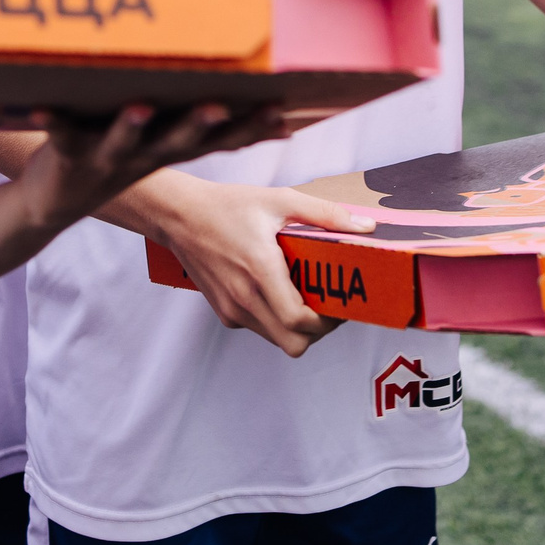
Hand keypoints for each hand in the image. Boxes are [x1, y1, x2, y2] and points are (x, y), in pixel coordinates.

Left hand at [24, 102, 290, 226]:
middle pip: (177, 142)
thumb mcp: (167, 145)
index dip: (250, 128)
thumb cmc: (118, 158)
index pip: (220, 140)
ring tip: (141, 107)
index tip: (280, 110)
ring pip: (123, 142)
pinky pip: (60, 137)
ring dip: (131, 126)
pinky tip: (43, 110)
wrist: (54, 202)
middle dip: (198, 123)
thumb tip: (275, 115)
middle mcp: (145, 157)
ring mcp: (106, 159)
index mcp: (171, 151)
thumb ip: (210, 127)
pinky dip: (53, 123)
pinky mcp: (68, 155)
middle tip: (218, 105)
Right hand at [143, 175, 377, 356]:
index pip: (299, 320)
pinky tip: (278, 291)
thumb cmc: (228, 205)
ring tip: (306, 296)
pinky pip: (260, 329)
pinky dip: (276, 320)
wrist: (179, 215)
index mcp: (260, 270)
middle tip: (329, 307)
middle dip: (318, 332)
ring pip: (278, 340)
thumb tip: (366, 227)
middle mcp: (244, 297)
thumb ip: (326, 215)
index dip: (328, 321)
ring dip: (297, 328)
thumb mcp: (280, 200)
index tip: (343, 304)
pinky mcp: (225, 313)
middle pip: (294, 344)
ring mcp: (232, 309)